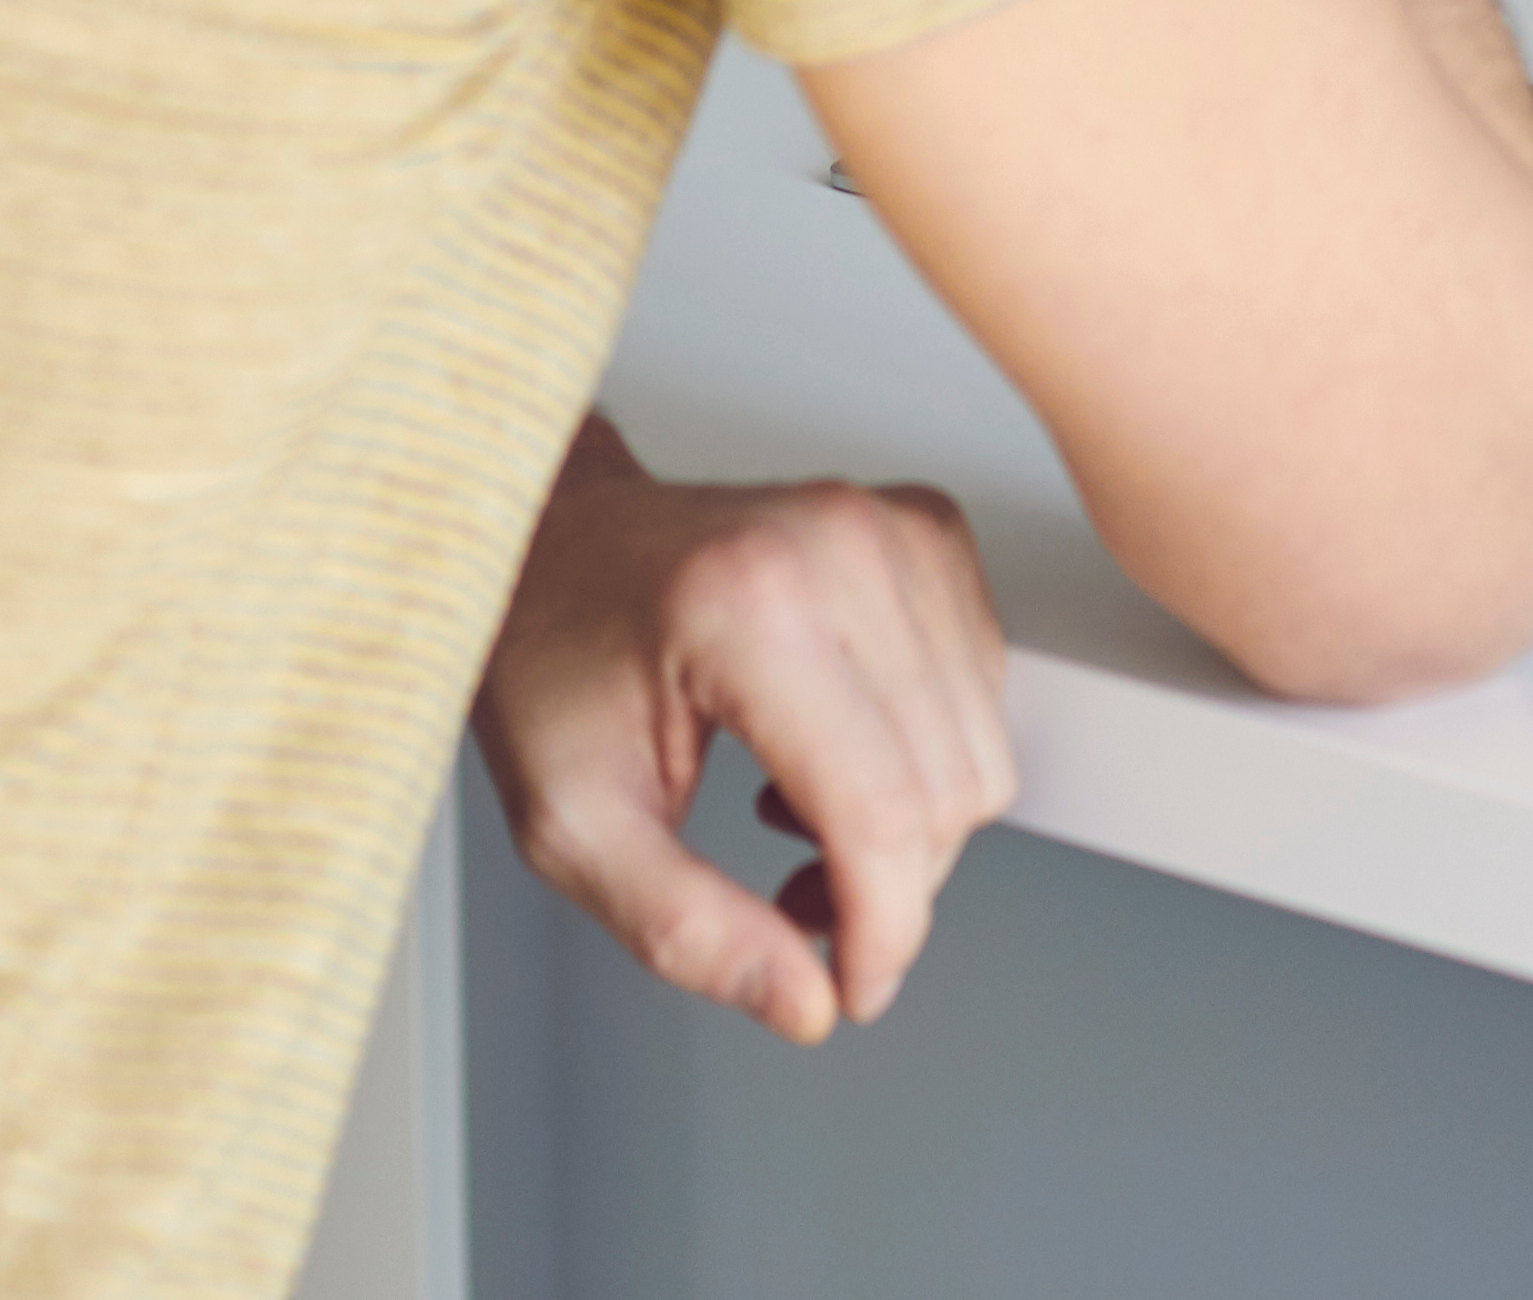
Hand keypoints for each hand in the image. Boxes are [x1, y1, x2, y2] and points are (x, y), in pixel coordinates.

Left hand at [474, 422, 1018, 1047]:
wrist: (556, 532)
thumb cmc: (549, 654)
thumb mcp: (572, 822)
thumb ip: (686, 930)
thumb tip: (806, 1002)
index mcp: (746, 610)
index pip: (881, 813)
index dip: (883, 935)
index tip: (851, 987)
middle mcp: (839, 551)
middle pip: (947, 791)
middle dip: (888, 889)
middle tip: (794, 900)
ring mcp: (890, 529)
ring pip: (979, 751)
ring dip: (910, 826)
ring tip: (797, 816)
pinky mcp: (924, 530)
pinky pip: (983, 689)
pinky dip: (926, 753)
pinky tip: (835, 751)